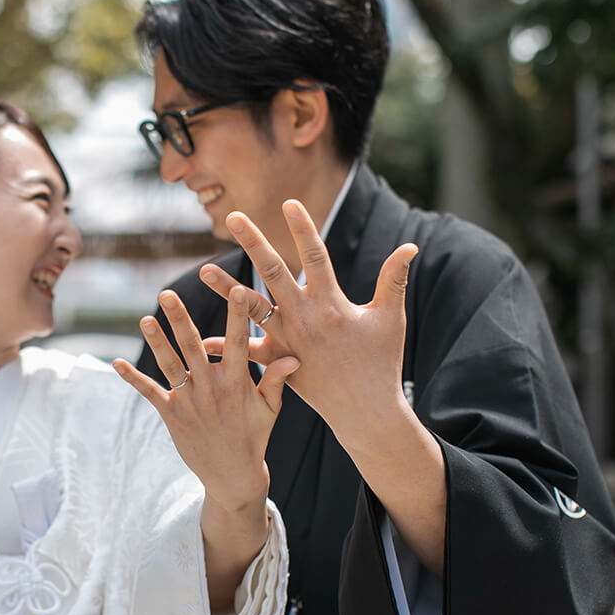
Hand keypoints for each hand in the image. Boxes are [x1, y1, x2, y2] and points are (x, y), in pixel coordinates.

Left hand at [112, 285, 299, 513]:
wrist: (232, 475)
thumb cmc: (254, 436)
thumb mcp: (271, 408)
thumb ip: (277, 379)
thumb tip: (294, 355)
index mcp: (237, 382)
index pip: (237, 342)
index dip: (237, 316)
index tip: (236, 290)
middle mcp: (211, 388)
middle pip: (193, 346)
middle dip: (180, 318)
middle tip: (167, 293)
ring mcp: (189, 401)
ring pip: (169, 365)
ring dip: (156, 342)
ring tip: (145, 319)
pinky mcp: (172, 414)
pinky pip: (149, 392)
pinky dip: (133, 378)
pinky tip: (116, 364)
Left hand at [200, 199, 418, 451]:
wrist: (366, 411)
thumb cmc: (381, 362)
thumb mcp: (390, 319)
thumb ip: (394, 280)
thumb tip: (411, 246)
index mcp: (332, 303)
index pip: (315, 256)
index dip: (302, 229)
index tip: (289, 203)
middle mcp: (305, 318)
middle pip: (274, 272)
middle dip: (253, 242)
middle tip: (233, 217)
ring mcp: (288, 340)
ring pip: (252, 308)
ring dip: (227, 289)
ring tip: (204, 269)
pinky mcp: (278, 363)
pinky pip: (247, 353)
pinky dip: (227, 347)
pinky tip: (204, 340)